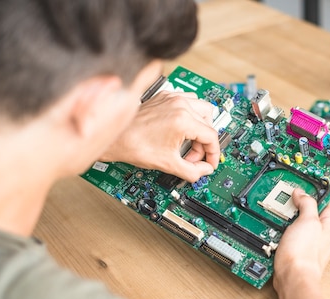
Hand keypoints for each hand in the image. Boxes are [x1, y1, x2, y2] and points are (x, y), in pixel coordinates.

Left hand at [99, 91, 219, 181]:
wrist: (116, 138)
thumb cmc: (135, 146)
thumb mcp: (169, 165)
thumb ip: (193, 171)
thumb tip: (205, 170)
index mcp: (183, 120)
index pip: (212, 136)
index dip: (213, 154)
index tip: (209, 163)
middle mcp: (179, 105)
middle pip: (209, 122)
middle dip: (204, 142)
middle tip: (193, 156)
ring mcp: (172, 98)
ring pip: (202, 108)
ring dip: (200, 126)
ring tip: (188, 141)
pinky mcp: (165, 97)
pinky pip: (188, 101)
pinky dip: (190, 115)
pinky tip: (181, 128)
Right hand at [273, 189, 329, 291]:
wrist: (293, 278)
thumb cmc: (304, 255)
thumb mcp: (307, 220)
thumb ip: (307, 203)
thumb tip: (302, 193)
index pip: (325, 197)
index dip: (312, 189)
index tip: (300, 182)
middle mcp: (326, 232)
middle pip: (310, 209)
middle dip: (297, 204)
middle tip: (286, 198)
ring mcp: (313, 241)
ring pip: (299, 221)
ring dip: (288, 216)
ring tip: (279, 213)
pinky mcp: (301, 249)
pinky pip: (292, 233)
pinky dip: (284, 228)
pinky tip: (277, 227)